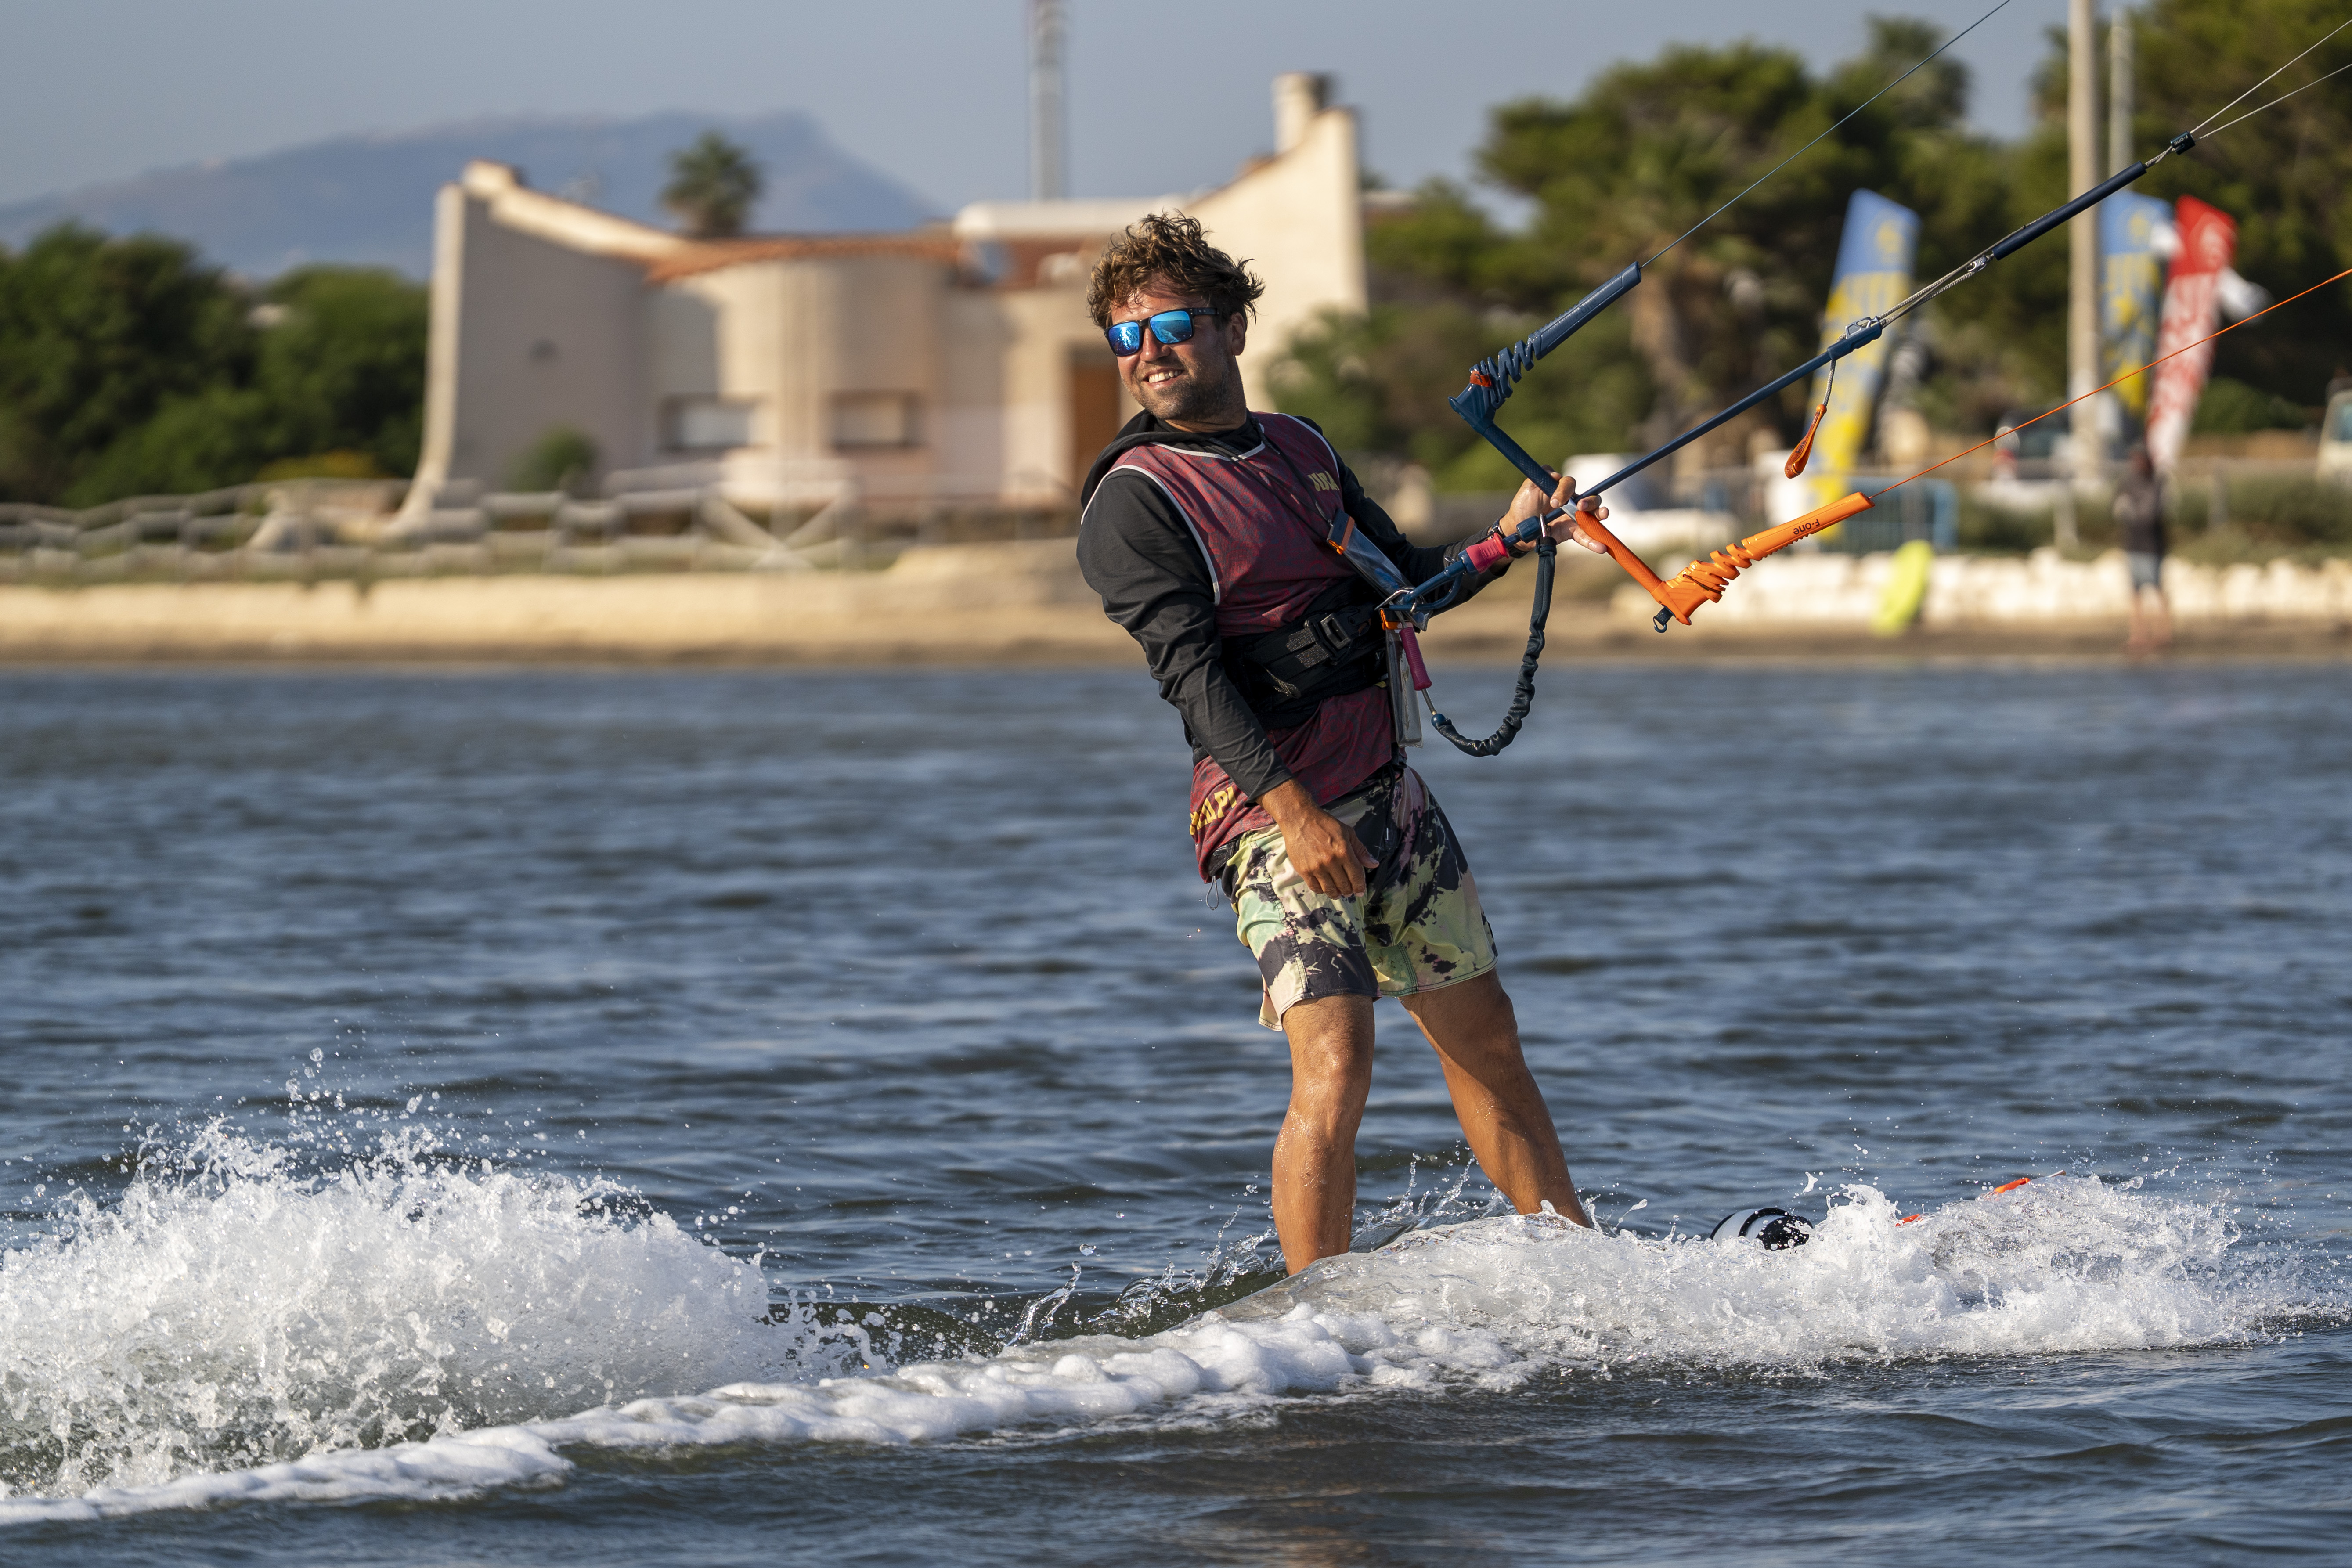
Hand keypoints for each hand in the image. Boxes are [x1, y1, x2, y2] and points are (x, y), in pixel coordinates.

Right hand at [1260, 780, 1377, 897]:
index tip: (1360, 891)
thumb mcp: (1347, 832)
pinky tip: (1325, 887)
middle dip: (1349, 890)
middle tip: (1349, 891)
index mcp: (1344, 852)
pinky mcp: (1304, 870)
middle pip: (1344, 885)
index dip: (1360, 886)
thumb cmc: (1324, 824)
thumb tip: (1373, 864)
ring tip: (1338, 892)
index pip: (1356, 875)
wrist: (1299, 820)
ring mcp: (1316, 867)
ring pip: (1330, 889)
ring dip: (1336, 894)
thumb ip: (1360, 850)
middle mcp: (1331, 862)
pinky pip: (1315, 887)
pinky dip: (1322, 890)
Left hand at [1502, 472, 1609, 555]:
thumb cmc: (1523, 506)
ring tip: (1602, 515)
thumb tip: (1556, 475)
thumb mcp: (1528, 488)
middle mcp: (1570, 501)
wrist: (1519, 529)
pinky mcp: (1571, 532)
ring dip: (1599, 514)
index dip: (1565, 490)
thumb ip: (1541, 477)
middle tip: (1580, 507)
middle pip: (1589, 498)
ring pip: (1592, 514)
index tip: (1555, 501)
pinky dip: (1592, 541)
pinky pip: (1584, 536)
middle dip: (1590, 501)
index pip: (1570, 484)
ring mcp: (1573, 517)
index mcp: (1560, 489)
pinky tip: (1601, 546)